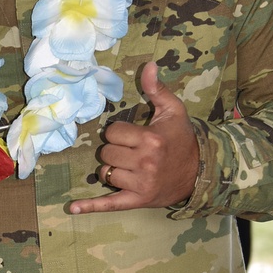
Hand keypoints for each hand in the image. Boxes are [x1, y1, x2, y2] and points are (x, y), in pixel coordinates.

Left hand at [69, 62, 199, 214]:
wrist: (200, 173)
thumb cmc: (182, 139)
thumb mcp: (173, 111)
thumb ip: (156, 89)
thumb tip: (148, 65)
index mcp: (151, 139)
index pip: (112, 132)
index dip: (118, 132)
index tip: (132, 135)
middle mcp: (145, 162)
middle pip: (106, 153)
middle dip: (115, 150)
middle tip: (132, 151)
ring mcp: (141, 184)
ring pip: (106, 174)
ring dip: (112, 170)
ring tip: (130, 167)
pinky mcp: (138, 201)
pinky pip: (109, 204)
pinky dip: (90, 206)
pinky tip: (72, 208)